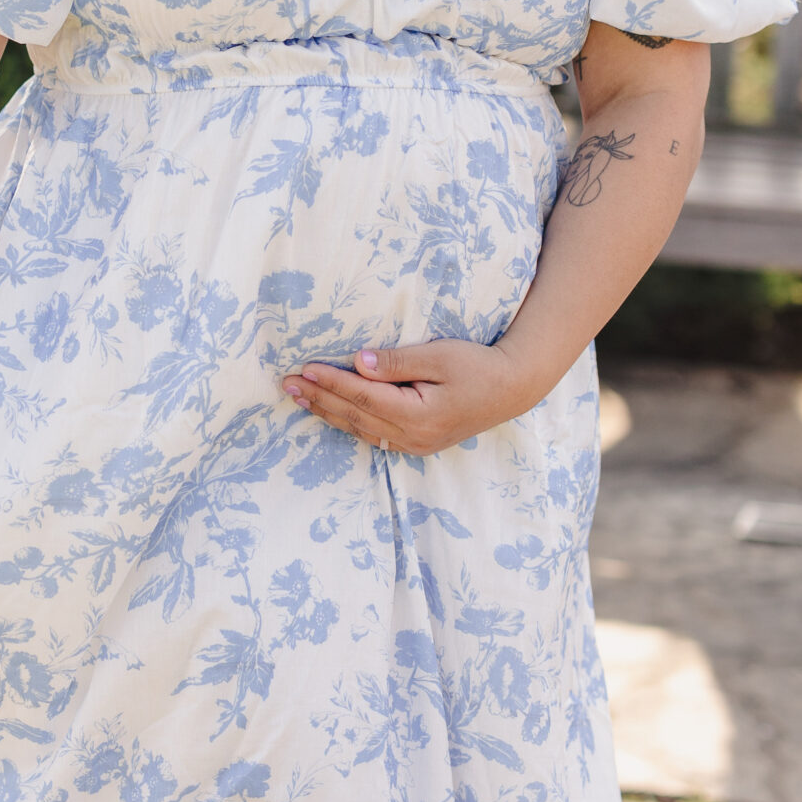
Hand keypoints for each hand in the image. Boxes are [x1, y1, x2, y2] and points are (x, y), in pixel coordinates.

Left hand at [281, 338, 543, 457]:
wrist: (513, 389)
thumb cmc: (478, 366)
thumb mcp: (439, 356)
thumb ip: (396, 362)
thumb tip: (357, 362)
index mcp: (418, 415)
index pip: (362, 397)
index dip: (331, 383)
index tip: (304, 369)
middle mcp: (413, 436)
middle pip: (356, 416)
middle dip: (320, 399)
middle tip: (288, 384)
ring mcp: (415, 444)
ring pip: (361, 429)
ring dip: (329, 413)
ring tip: (300, 398)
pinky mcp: (418, 443)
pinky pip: (374, 435)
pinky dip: (349, 423)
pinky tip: (332, 414)